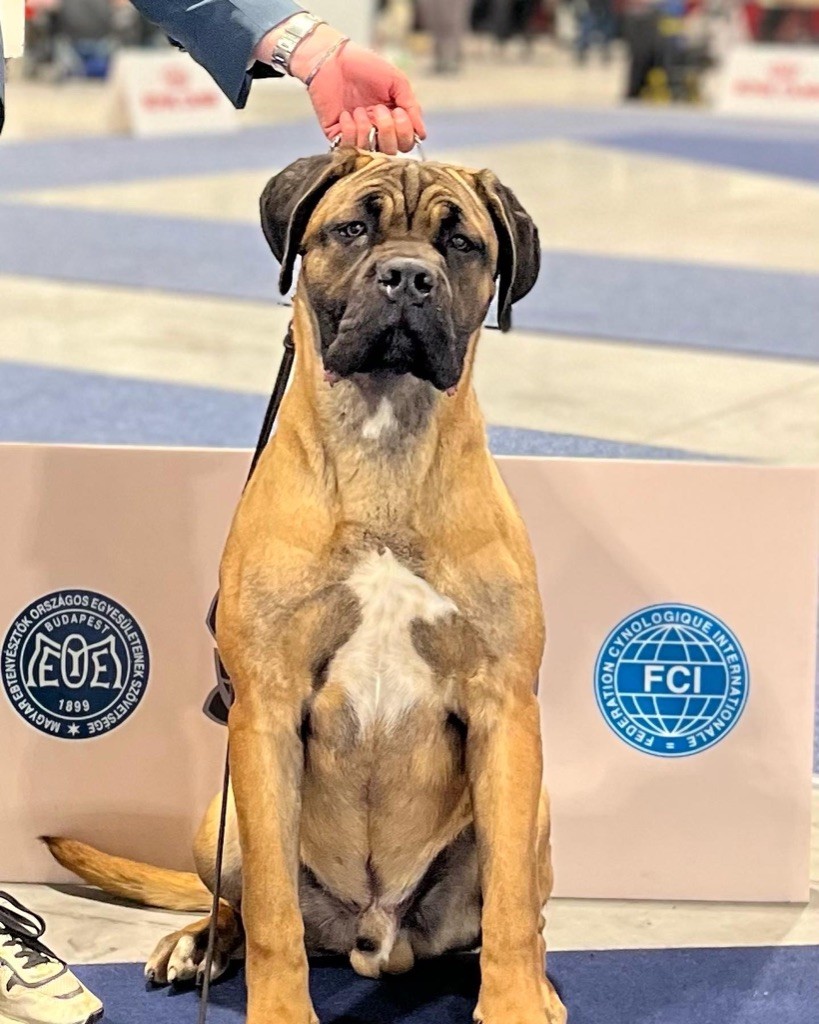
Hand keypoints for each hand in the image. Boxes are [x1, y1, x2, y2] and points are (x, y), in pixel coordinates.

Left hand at [289, 25, 425, 155]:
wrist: (332, 58)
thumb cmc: (365, 65)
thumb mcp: (396, 81)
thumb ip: (411, 106)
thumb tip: (422, 134)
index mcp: (392, 119)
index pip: (406, 143)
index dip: (405, 132)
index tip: (398, 111)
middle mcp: (376, 130)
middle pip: (391, 152)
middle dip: (388, 131)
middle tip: (379, 109)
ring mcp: (357, 134)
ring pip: (370, 152)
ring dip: (367, 129)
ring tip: (359, 109)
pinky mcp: (337, 136)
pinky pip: (349, 147)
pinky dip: (350, 130)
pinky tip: (345, 114)